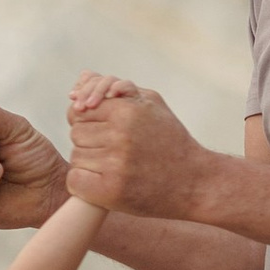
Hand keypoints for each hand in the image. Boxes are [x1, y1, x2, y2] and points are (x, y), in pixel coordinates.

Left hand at [65, 76, 208, 218]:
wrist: (194, 182)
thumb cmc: (169, 139)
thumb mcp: (151, 103)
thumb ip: (116, 87)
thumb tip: (82, 77)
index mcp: (127, 112)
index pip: (80, 110)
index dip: (89, 120)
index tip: (104, 129)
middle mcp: (119, 137)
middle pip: (76, 133)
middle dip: (90, 140)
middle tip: (113, 149)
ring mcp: (115, 166)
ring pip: (76, 157)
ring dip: (89, 161)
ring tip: (113, 165)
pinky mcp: (111, 192)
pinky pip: (75, 181)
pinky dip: (84, 183)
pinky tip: (102, 181)